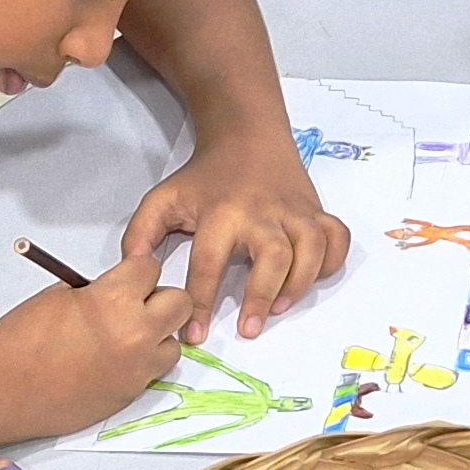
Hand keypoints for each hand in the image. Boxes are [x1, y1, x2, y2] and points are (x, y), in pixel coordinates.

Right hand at [0, 254, 193, 436]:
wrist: (1, 391)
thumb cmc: (19, 341)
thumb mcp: (59, 296)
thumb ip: (96, 290)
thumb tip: (116, 290)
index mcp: (113, 300)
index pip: (151, 268)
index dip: (136, 271)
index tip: (126, 277)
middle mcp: (135, 333)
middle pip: (179, 303)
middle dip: (159, 299)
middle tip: (134, 304)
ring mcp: (137, 368)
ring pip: (173, 343)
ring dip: (156, 336)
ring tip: (124, 338)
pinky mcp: (131, 394)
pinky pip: (154, 372)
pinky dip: (142, 364)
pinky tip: (114, 362)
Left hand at [124, 135, 351, 337]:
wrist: (246, 134)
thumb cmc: (204, 176)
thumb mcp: (163, 199)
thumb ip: (140, 236)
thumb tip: (134, 275)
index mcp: (221, 213)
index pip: (209, 263)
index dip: (201, 303)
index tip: (195, 335)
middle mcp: (262, 213)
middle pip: (274, 256)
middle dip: (262, 296)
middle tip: (249, 330)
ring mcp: (294, 211)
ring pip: (311, 249)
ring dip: (300, 283)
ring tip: (281, 308)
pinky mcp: (316, 210)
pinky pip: (336, 238)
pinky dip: (332, 262)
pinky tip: (313, 278)